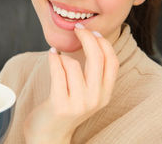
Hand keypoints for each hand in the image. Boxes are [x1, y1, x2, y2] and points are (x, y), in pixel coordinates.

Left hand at [23, 24, 118, 143]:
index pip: (112, 61)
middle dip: (86, 37)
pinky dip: (53, 59)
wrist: (49, 135)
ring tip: (57, 57)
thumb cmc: (66, 107)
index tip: (93, 32)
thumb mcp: (87, 92)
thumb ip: (94, 73)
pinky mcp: (60, 105)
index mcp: (105, 94)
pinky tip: (52, 55)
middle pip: (97, 58)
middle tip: (77, 29)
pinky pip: (57, 71)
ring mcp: (79, 103)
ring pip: (73, 64)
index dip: (103, 42)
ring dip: (63, 56)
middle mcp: (96, 99)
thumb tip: (94, 38)